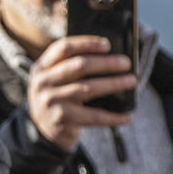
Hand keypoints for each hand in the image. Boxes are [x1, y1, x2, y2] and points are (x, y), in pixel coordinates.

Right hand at [26, 35, 134, 150]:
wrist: (41, 130)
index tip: (107, 44)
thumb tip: (112, 58)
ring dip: (113, 84)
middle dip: (106, 63)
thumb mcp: (54, 79)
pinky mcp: (61, 119)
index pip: (63, 48)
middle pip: (79, 66)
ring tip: (130, 81)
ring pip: (88, 89)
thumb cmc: (57, 98)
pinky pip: (93, 116)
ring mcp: (51, 101)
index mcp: (42, 67)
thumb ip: (71, 67)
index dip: (86, 43)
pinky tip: (126, 116)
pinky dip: (112, 117)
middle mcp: (43, 82)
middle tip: (126, 63)